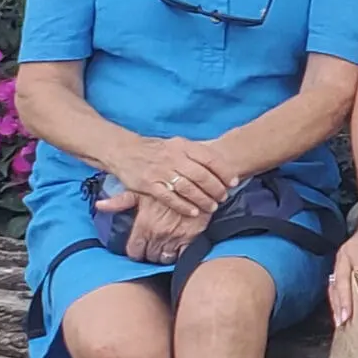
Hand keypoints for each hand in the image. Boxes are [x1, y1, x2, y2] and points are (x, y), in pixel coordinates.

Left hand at [95, 185, 210, 264]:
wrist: (195, 184)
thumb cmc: (166, 186)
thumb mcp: (140, 190)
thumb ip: (119, 201)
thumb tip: (99, 205)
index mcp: (144, 225)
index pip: (134, 251)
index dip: (135, 251)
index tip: (138, 246)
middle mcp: (158, 235)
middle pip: (149, 257)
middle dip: (149, 252)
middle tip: (151, 245)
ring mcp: (175, 238)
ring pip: (164, 259)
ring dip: (163, 255)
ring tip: (163, 247)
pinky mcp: (191, 239)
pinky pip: (182, 256)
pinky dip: (179, 255)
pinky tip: (177, 247)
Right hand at [112, 136, 233, 218]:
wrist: (124, 150)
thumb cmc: (155, 149)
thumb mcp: (176, 144)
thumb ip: (195, 153)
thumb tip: (220, 165)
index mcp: (182, 146)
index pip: (209, 158)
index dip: (224, 171)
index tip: (234, 182)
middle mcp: (172, 158)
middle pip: (201, 175)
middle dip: (215, 188)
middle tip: (223, 197)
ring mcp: (160, 172)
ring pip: (187, 188)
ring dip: (202, 199)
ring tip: (212, 207)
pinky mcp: (148, 185)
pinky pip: (170, 198)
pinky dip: (184, 206)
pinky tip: (194, 212)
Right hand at [331, 212, 357, 324]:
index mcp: (356, 249)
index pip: (355, 277)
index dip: (355, 296)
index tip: (355, 312)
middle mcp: (344, 256)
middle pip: (340, 284)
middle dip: (341, 304)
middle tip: (343, 322)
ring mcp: (341, 261)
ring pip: (335, 286)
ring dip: (337, 304)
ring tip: (340, 323)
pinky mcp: (342, 267)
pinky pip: (337, 285)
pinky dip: (338, 300)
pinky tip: (341, 312)